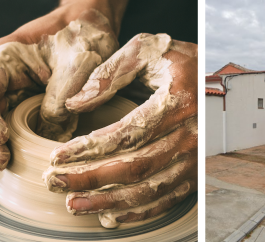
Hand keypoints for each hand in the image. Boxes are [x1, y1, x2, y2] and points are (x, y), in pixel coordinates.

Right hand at [0, 0, 129, 179]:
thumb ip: (60, 96)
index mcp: (6, 58)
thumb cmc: (85, 38)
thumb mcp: (77, 64)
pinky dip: (1, 146)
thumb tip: (48, 129)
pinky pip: (6, 127)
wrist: (95, 30)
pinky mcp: (25, 106)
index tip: (1, 138)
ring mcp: (13, 92)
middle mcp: (3, 77)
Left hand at [43, 33, 197, 227]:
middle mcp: (190, 134)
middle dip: (91, 179)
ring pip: (150, 189)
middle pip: (136, 167)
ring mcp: (195, 156)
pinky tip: (111, 215)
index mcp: (177, 102)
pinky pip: (168, 198)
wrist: (209, 74)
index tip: (57, 156)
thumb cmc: (176, 59)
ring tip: (74, 205)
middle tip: (55, 183)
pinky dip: (140, 211)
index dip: (89, 149)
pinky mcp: (195, 169)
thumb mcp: (145, 50)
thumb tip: (74, 104)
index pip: (127, 133)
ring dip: (110, 202)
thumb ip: (110, 73)